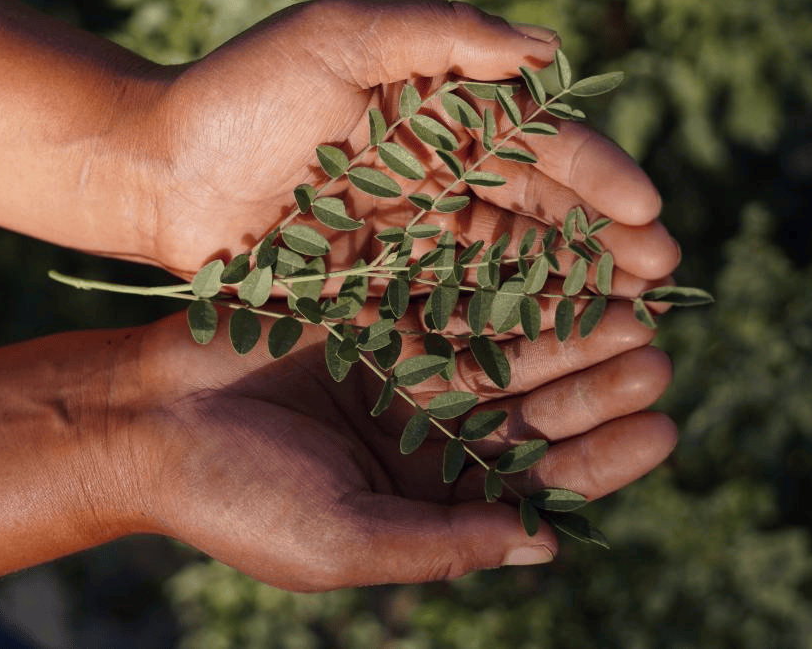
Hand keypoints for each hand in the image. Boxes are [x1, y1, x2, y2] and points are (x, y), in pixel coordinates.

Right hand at [120, 301, 675, 588]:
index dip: (603, 459)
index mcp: (424, 499)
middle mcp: (422, 436)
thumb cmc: (236, 500)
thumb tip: (549, 550)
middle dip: (595, 383)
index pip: (536, 484)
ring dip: (563, 328)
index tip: (664, 429)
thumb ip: (444, 545)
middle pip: (530, 409)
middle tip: (659, 353)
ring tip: (632, 304)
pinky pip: (445, 294)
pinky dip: (497, 281)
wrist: (146, 422)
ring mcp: (397, 371)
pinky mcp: (367, 315)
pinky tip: (551, 261)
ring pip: (501, 347)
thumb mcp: (345, 542)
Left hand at [142, 0, 678, 296]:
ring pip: (507, 263)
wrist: (157, 170)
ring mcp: (409, 237)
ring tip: (631, 315)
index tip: (644, 210)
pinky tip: (551, 349)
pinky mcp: (376, 289)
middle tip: (662, 273)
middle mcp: (435, 176)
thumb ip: (438, 33)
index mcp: (436, 113)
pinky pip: (451, 308)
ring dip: (569, 287)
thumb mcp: (338, 36)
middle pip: (537, 209)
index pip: (534, 144)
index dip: (593, 175)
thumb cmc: (240, 93)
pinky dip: (503, 327)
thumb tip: (548, 48)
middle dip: (601, 238)